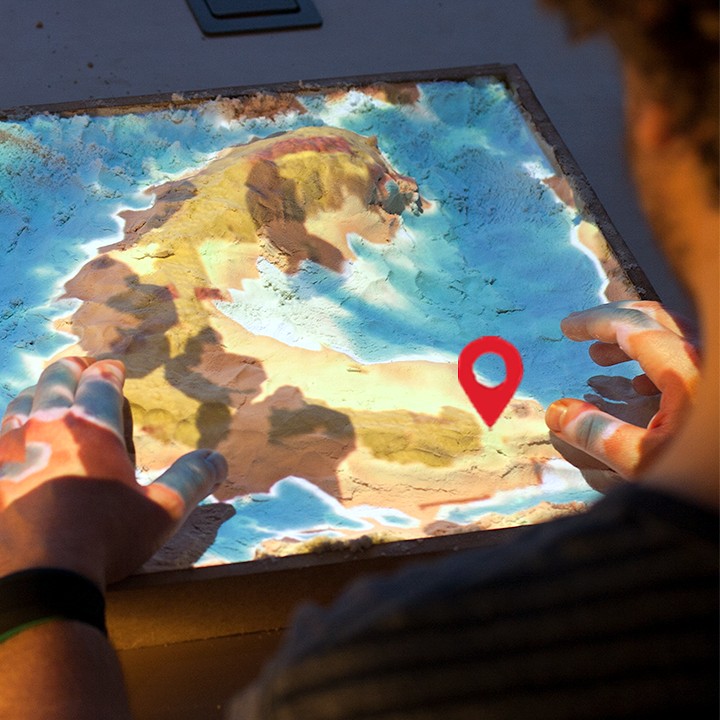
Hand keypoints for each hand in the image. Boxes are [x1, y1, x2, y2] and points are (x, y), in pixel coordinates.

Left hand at [0, 357, 226, 588]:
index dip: (109, 371)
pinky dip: (10, 425)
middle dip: (71, 369)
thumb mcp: (163, 511)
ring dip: (37, 393)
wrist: (37, 581)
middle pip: (54, 381)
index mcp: (90, 429)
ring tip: (46, 395)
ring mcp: (8, 451)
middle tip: (81, 366)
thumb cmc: (105, 540)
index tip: (115, 368)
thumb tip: (218, 459)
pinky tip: (15, 436)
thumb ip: (191, 478)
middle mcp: (45, 428)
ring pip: (18, 403)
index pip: (100, 383)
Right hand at [545, 301, 699, 479]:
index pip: (633, 327)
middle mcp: (705, 360)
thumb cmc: (706, 482)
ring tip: (602, 357)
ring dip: (634, 339)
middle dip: (614, 321)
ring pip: (674, 335)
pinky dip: (655, 358)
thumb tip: (557, 411)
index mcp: (685, 371)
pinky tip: (639, 384)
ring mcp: (715, 371)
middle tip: (582, 333)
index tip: (567, 328)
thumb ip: (597, 434)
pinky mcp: (718, 387)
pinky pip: (687, 355)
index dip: (595, 322)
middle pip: (656, 318)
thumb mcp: (644, 463)